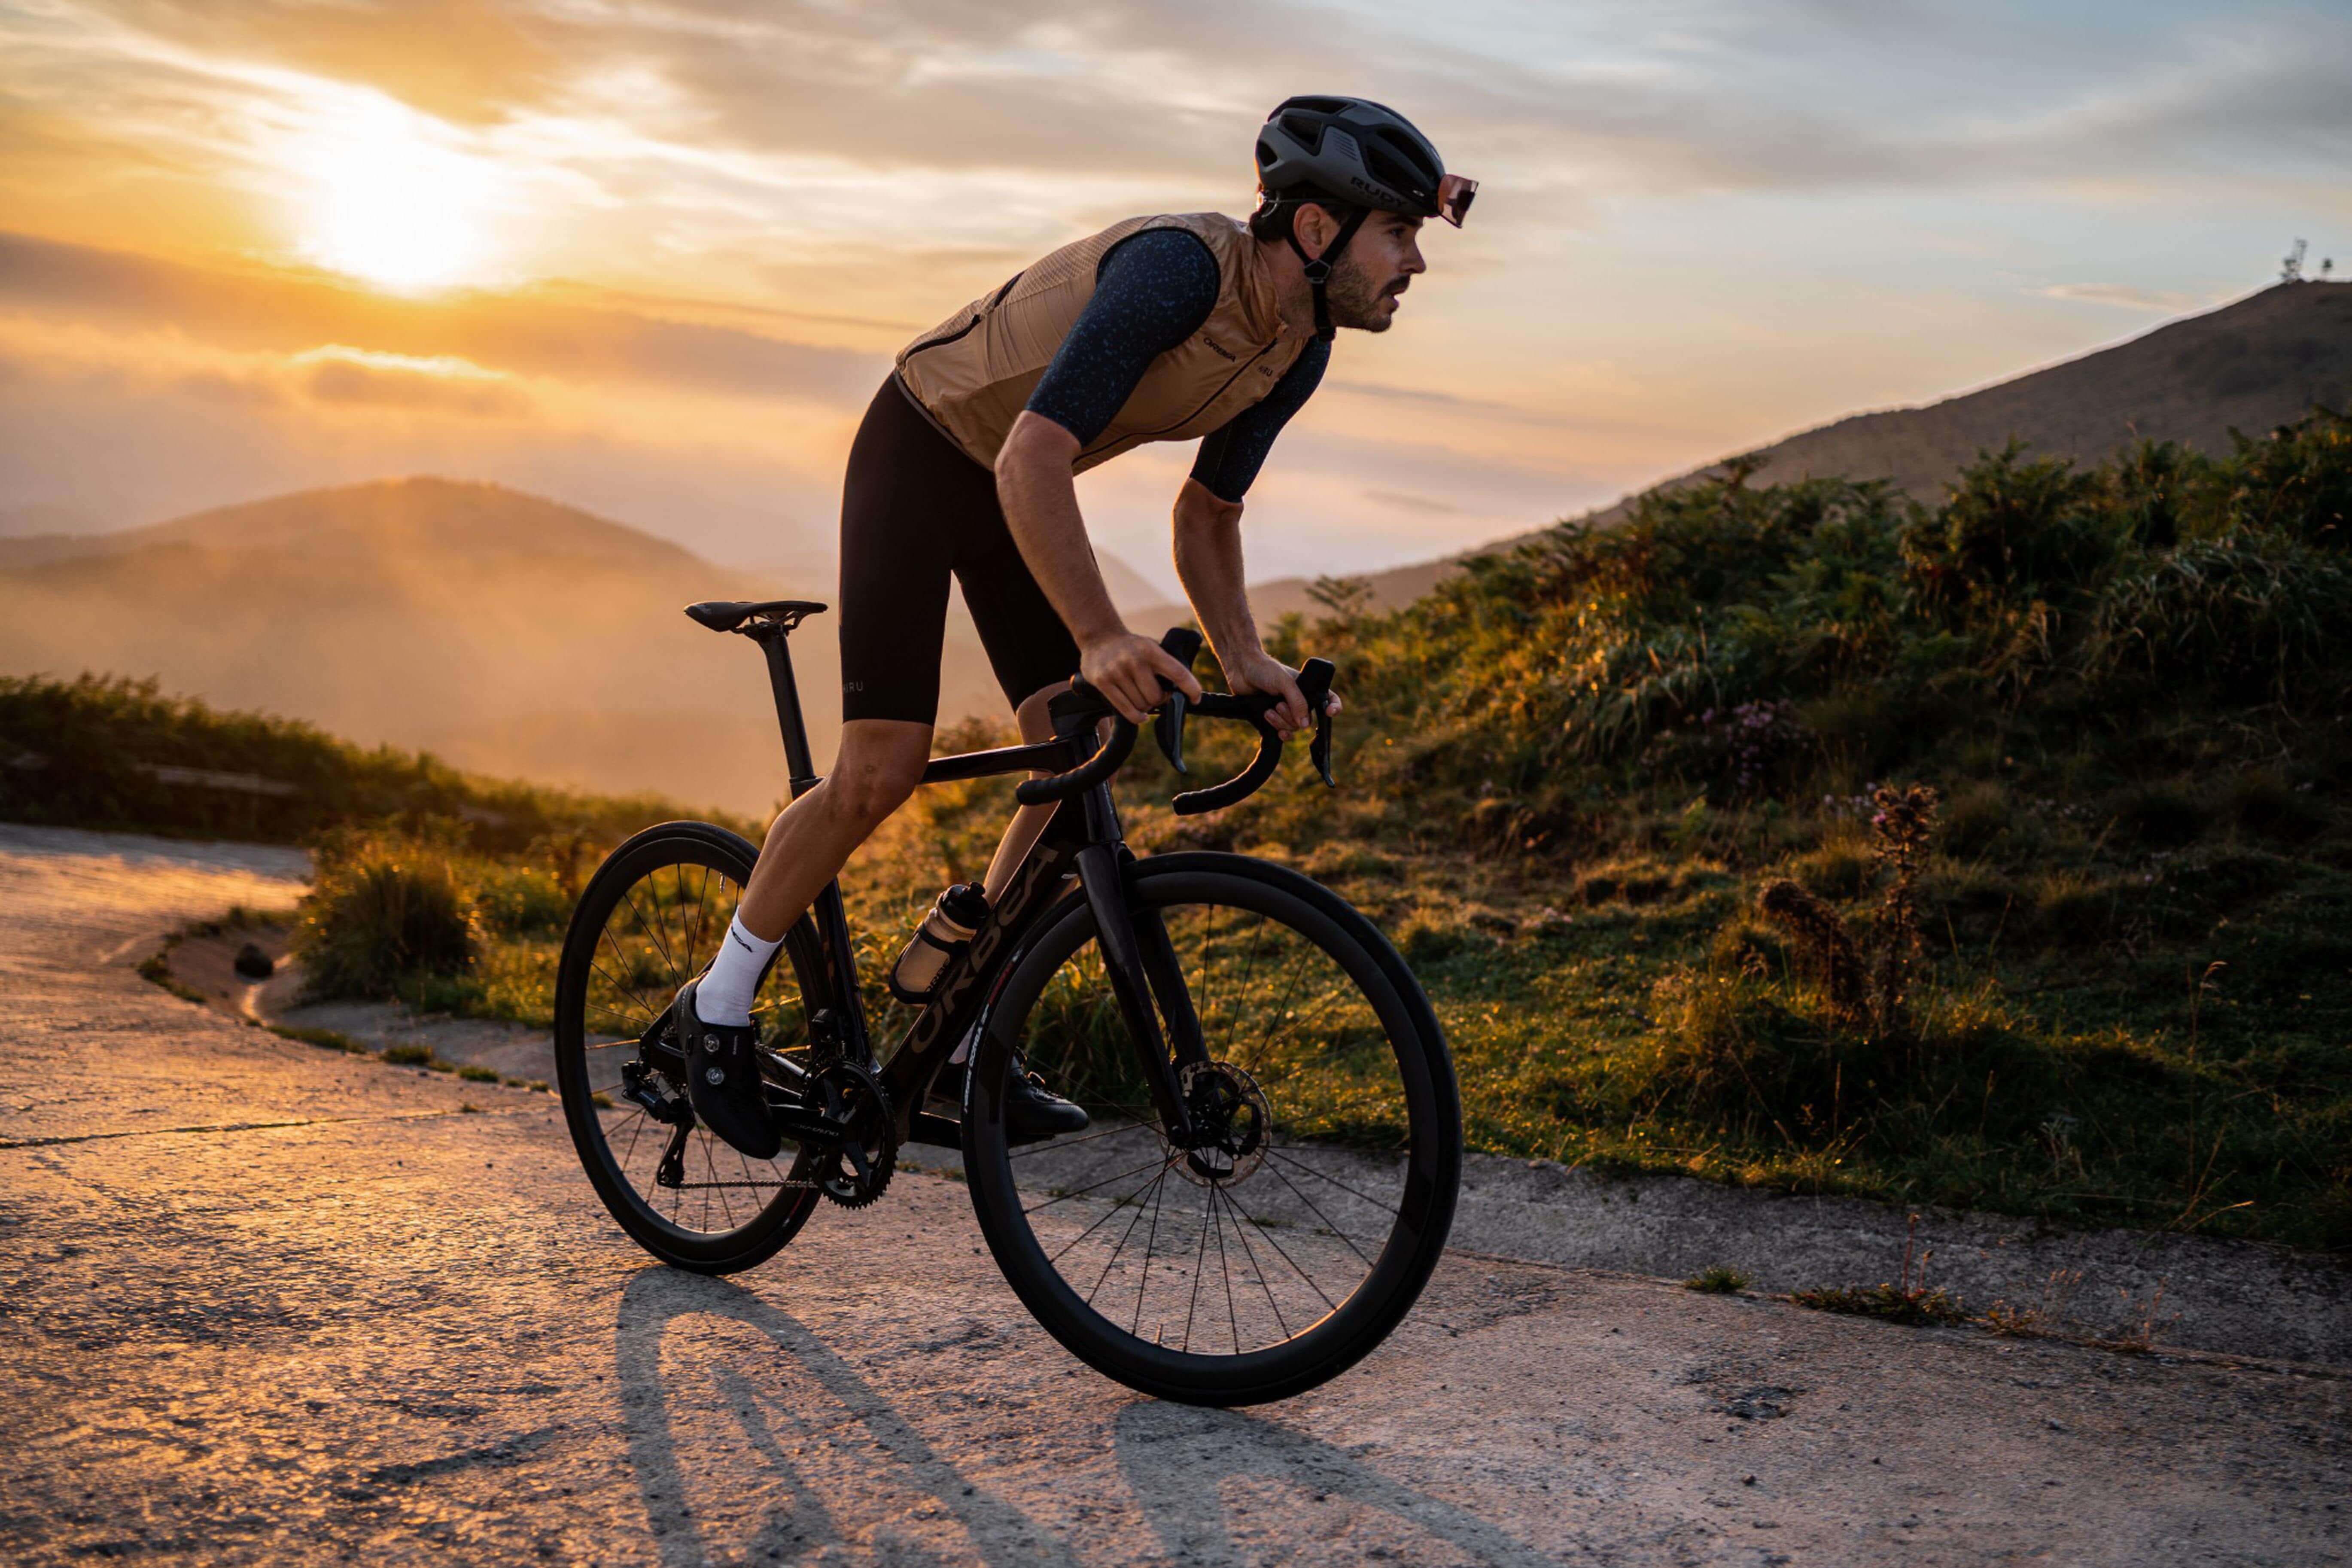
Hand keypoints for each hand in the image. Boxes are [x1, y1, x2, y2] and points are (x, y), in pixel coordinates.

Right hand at [1079, 629, 1202, 722]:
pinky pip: (1127, 710)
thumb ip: (1164, 665)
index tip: (1195, 699)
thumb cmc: (1131, 648)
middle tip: (1156, 694)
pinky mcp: (1103, 682)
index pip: (1178, 673)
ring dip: (1145, 707)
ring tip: (1141, 696)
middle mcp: (1134, 661)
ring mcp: (1117, 672)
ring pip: (1142, 705)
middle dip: (1159, 700)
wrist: (1099, 636)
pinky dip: (1137, 716)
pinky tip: (1141, 715)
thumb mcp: (1150, 647)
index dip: (1191, 689)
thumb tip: (1181, 692)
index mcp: (1151, 651)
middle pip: (1156, 696)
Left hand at [1223, 649, 1342, 738]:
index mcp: (1307, 689)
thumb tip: (1305, 724)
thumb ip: (1297, 702)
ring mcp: (1285, 711)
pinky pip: (1282, 734)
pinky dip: (1279, 733)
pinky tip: (1276, 732)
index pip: (1328, 699)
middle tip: (1278, 704)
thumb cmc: (1265, 670)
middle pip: (1306, 721)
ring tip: (1268, 710)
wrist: (1242, 670)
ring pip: (1292, 728)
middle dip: (1291, 717)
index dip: (1334, 707)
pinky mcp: (1272, 719)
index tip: (1329, 713)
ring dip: (1280, 722)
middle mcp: (1298, 701)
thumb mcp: (1285, 683)